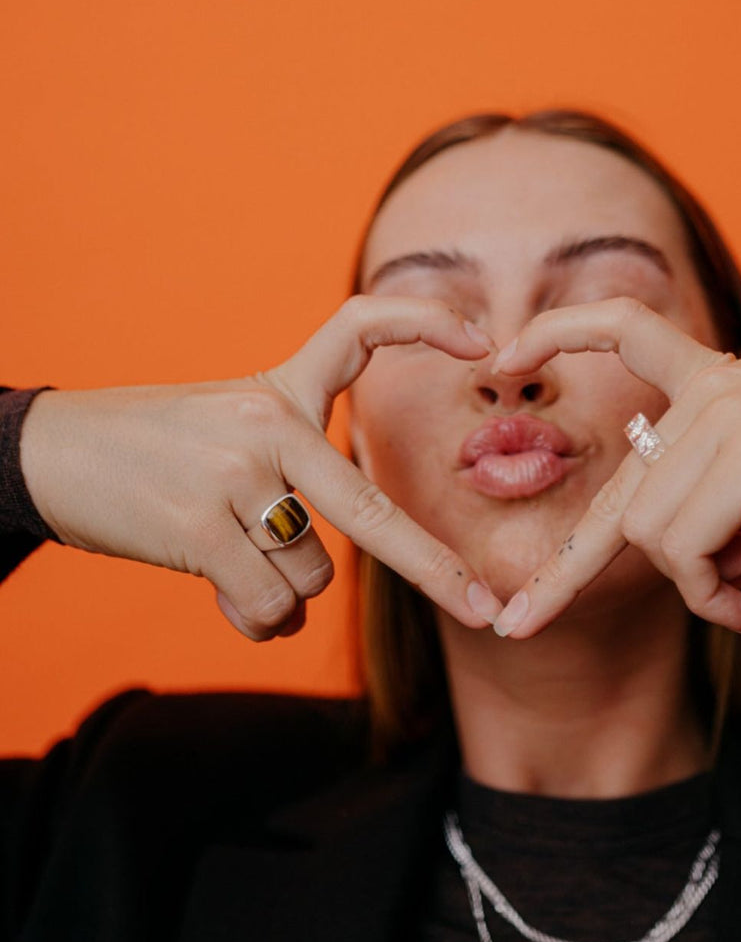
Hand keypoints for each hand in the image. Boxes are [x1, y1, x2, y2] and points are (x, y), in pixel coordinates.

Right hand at [20, 297, 504, 639]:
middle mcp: (266, 425)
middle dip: (435, 570)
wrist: (53, 453)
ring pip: (311, 575)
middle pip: (372, 511)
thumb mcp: (229, 429)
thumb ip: (289, 486)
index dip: (422, 323)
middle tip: (485, 611)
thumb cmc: (151, 450)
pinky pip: (267, 604)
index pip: (359, 327)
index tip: (480, 339)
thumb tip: (307, 602)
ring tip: (235, 566)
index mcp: (280, 388)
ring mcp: (235, 476)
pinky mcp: (201, 528)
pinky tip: (224, 591)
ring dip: (283, 593)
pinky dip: (256, 618)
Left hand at [489, 299, 740, 635]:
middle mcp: (706, 392)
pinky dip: (708, 590)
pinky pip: (686, 547)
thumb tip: (707, 581)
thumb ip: (730, 514)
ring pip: (654, 534)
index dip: (557, 333)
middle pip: (615, 496)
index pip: (620, 327)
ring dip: (693, 587)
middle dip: (559, 571)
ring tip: (740, 597)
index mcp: (712, 378)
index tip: (504, 356)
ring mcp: (721, 418)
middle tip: (514, 624)